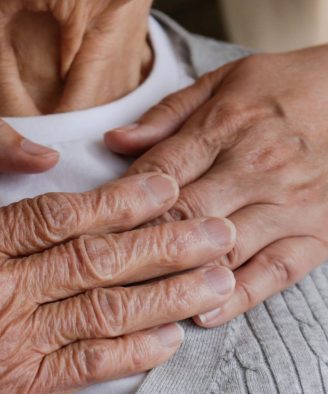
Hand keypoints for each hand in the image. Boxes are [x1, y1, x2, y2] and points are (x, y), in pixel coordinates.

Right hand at [0, 157, 235, 393]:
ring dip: (167, 294)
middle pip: (97, 259)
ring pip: (104, 312)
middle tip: (215, 228)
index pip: (57, 215)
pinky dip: (131, 354)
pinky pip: (85, 369)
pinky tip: (169, 339)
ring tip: (215, 278)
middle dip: (165, 241)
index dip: (118, 200)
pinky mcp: (12, 392)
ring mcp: (10, 345)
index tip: (161, 188)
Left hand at [105, 46, 327, 326]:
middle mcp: (255, 168)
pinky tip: (204, 313)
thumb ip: (167, 114)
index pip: (159, 173)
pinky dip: (240, 296)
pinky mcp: (318, 233)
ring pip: (225, 250)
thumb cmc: (286, 86)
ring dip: (180, 278)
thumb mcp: (225, 80)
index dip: (119, 203)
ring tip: (138, 303)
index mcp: (225, 126)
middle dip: (138, 246)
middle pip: (184, 215)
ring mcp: (289, 204)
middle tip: (98, 274)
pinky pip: (276, 271)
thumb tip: (116, 141)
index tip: (88, 228)